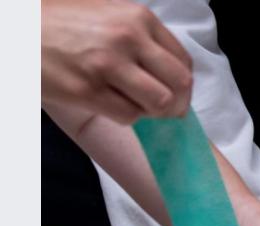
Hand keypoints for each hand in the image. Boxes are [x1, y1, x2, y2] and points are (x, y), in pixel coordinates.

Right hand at [42, 0, 192, 123]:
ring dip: (153, 112)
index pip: (183, 61)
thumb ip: (142, 37)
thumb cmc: (63, 22)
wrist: (17, 29)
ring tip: (138, 106)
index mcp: (139, 18)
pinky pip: (129, 116)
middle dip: (177, 102)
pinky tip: (113, 105)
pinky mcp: (87, 90)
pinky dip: (128, 117)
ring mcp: (108, 65)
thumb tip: (173, 73)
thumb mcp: (110, 14)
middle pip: (179, 84)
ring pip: (159, 103)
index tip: (176, 93)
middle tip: (165, 109)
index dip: (183, 84)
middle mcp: (128, 38)